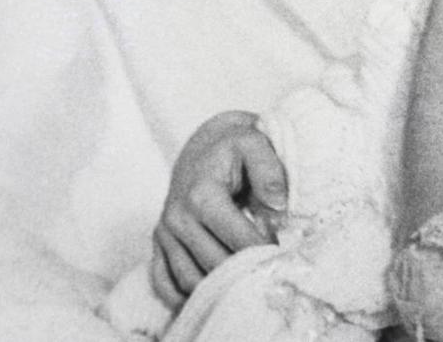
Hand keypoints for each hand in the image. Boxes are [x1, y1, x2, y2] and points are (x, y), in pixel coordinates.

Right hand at [150, 111, 286, 305]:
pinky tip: (208, 300)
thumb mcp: (255, 143)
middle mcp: (178, 217)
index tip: (284, 259)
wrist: (203, 147)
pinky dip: (183, 297)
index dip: (264, 253)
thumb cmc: (234, 147)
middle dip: (244, 276)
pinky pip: (164, 282)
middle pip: (214, 263)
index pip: (239, 239)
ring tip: (246, 292)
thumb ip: (269, 171)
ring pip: (190, 278)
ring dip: (216, 291)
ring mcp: (165, 233)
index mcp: (202, 195)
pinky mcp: (158, 243)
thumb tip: (278, 205)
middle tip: (269, 281)